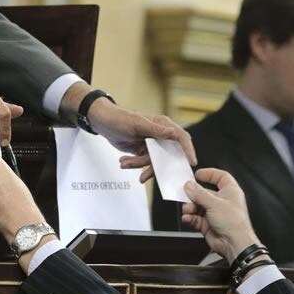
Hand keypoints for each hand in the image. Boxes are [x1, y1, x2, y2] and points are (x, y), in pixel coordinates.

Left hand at [60, 82, 196, 182]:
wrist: (102, 122)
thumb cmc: (119, 118)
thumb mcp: (137, 124)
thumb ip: (155, 130)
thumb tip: (174, 133)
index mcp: (162, 125)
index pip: (181, 137)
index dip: (188, 149)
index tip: (191, 162)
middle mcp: (159, 135)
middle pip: (166, 155)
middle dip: (153, 165)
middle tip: (144, 175)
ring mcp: (150, 144)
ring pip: (152, 161)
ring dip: (137, 164)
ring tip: (124, 163)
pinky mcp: (142, 150)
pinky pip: (143, 163)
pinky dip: (133, 164)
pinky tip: (123, 161)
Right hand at [182, 168, 259, 264]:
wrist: (234, 244)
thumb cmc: (234, 223)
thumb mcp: (214, 203)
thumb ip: (199, 193)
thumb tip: (189, 185)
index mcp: (230, 192)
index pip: (221, 177)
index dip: (210, 174)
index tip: (197, 174)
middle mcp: (222, 202)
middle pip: (204, 192)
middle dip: (193, 194)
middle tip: (185, 194)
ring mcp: (215, 213)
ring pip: (198, 205)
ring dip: (190, 207)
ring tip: (187, 210)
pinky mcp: (208, 223)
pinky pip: (195, 217)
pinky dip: (190, 217)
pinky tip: (188, 218)